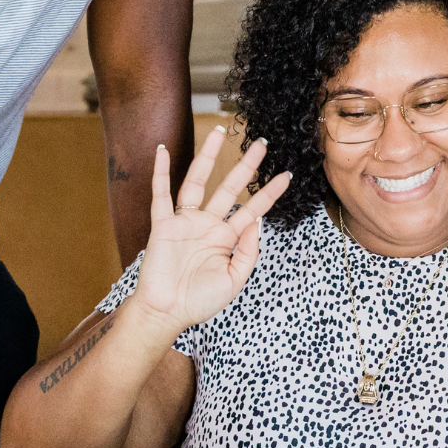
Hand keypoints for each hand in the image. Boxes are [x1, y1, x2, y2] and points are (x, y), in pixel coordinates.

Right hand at [131, 131, 290, 335]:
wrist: (166, 314)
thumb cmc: (199, 301)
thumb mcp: (234, 280)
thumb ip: (247, 252)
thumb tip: (255, 222)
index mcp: (226, 238)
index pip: (252, 209)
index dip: (269, 193)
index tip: (287, 175)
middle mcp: (208, 224)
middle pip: (229, 187)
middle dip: (246, 165)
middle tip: (261, 143)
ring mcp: (186, 222)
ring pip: (198, 181)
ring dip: (207, 157)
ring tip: (218, 133)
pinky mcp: (163, 225)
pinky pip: (162, 195)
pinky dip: (161, 173)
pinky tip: (162, 152)